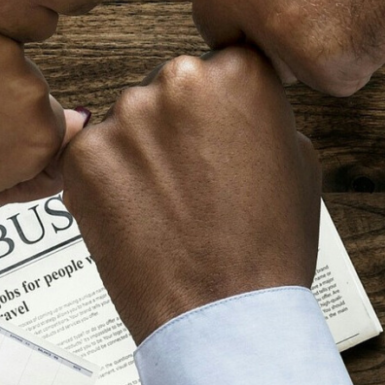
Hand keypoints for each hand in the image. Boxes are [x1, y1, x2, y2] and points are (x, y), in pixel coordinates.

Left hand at [58, 47, 320, 344]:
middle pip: (169, 89)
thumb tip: (236, 107)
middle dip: (175, 126)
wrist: (224, 316)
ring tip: (165, 205)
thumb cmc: (267, 247)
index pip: (220, 67)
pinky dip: (106, 181)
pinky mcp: (84, 154)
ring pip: (129, 121)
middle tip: (192, 179)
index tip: (218, 135)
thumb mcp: (299, 161)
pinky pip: (92, 154)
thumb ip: (262, 115)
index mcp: (238, 73)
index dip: (218, 108)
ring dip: (139, 152)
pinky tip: (135, 215)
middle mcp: (179, 80)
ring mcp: (126, 116)